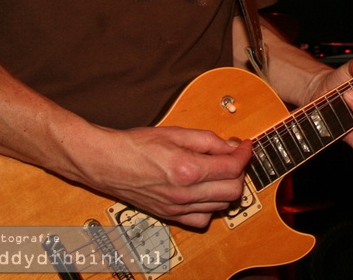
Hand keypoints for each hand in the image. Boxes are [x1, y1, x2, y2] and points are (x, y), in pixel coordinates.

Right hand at [76, 125, 253, 228]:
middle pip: (233, 191)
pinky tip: (205, 191)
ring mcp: (177, 208)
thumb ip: (209, 140)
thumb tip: (231, 146)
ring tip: (220, 171)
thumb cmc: (135, 145)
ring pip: (222, 206)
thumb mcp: (176, 133)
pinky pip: (203, 220)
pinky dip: (211, 207)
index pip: (233, 168)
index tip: (246, 145)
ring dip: (227, 188)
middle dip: (240, 172)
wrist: (106, 162)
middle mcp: (184, 194)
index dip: (245, 154)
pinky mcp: (170, 216)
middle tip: (234, 157)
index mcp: (188, 170)